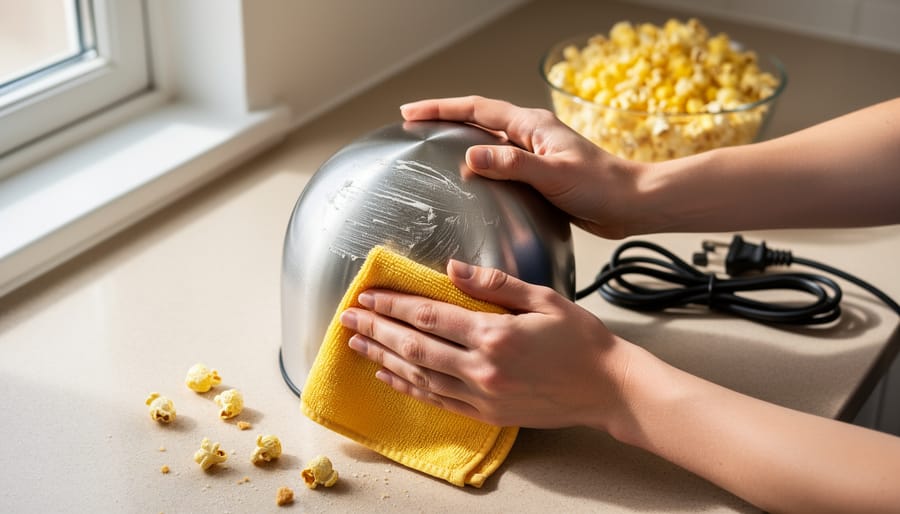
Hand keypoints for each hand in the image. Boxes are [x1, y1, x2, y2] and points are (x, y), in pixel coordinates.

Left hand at [338, 258, 634, 428]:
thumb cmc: (581, 340)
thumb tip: (453, 268)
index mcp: (494, 335)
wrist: (608, 388)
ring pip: (419, 375)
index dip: (393, 304)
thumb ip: (494, 284)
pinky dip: (408, 387)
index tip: (368, 294)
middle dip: (377, 329)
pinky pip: (437, 400)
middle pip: (414, 346)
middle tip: (348, 317)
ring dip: (383, 357)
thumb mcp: (543, 299)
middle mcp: (482, 368)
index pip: (430, 316)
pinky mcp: (487, 413)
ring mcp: (483, 395)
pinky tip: (388, 375)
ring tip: (356, 343)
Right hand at [400, 95, 644, 238]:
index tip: (411, 111)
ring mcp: (534, 153)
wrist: (630, 204)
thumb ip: (512, 164)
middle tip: (413, 123)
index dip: (441, 108)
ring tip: (431, 148)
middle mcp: (530, 134)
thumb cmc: (600, 186)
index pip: (477, 108)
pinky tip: (468, 181)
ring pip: (487, 140)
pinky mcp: (538, 173)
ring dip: (459, 139)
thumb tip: (472, 156)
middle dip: (444, 118)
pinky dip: (479, 165)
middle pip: (478, 118)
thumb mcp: (553, 174)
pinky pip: (499, 163)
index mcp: (531, 125)